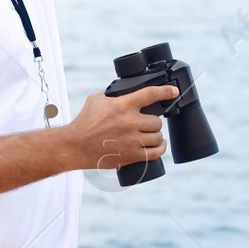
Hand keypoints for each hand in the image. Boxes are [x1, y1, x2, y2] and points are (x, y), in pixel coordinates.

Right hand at [58, 86, 177, 171]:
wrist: (75, 146)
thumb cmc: (84, 122)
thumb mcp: (97, 99)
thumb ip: (113, 95)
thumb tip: (124, 92)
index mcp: (123, 105)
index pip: (151, 94)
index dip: (166, 91)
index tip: (174, 91)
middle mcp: (130, 122)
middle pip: (157, 121)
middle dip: (153, 121)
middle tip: (147, 123)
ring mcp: (132, 140)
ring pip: (158, 137)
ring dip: (156, 135)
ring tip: (152, 135)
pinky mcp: (131, 156)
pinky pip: (156, 153)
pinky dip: (160, 149)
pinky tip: (159, 145)